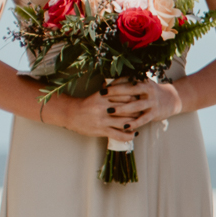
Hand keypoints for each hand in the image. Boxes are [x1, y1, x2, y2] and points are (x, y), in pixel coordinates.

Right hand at [45, 80, 180, 138]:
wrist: (70, 114)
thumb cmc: (88, 103)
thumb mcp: (100, 93)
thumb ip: (114, 88)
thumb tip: (130, 80)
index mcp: (104, 96)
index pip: (126, 95)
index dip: (137, 97)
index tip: (143, 98)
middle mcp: (104, 107)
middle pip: (128, 109)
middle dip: (139, 110)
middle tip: (145, 110)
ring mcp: (103, 120)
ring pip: (126, 122)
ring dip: (136, 123)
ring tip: (141, 121)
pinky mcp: (101, 131)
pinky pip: (119, 135)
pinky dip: (129, 135)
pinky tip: (135, 134)